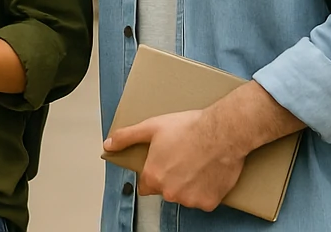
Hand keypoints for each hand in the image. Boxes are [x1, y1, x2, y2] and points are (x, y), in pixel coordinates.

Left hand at [104, 109, 246, 210]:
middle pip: (166, 191)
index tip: (162, 165)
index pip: (145, 186)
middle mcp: (169, 192)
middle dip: (172, 179)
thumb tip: (108, 145)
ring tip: (196, 164)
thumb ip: (126, 138)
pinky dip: (206, 191)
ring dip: (189, 186)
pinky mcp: (209, 203)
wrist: (222, 133)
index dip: (152, 174)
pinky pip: (204, 200)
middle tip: (182, 160)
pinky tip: (207, 173)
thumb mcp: (150, 127)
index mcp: (153, 176)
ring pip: (185, 196)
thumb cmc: (188, 128)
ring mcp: (190, 199)